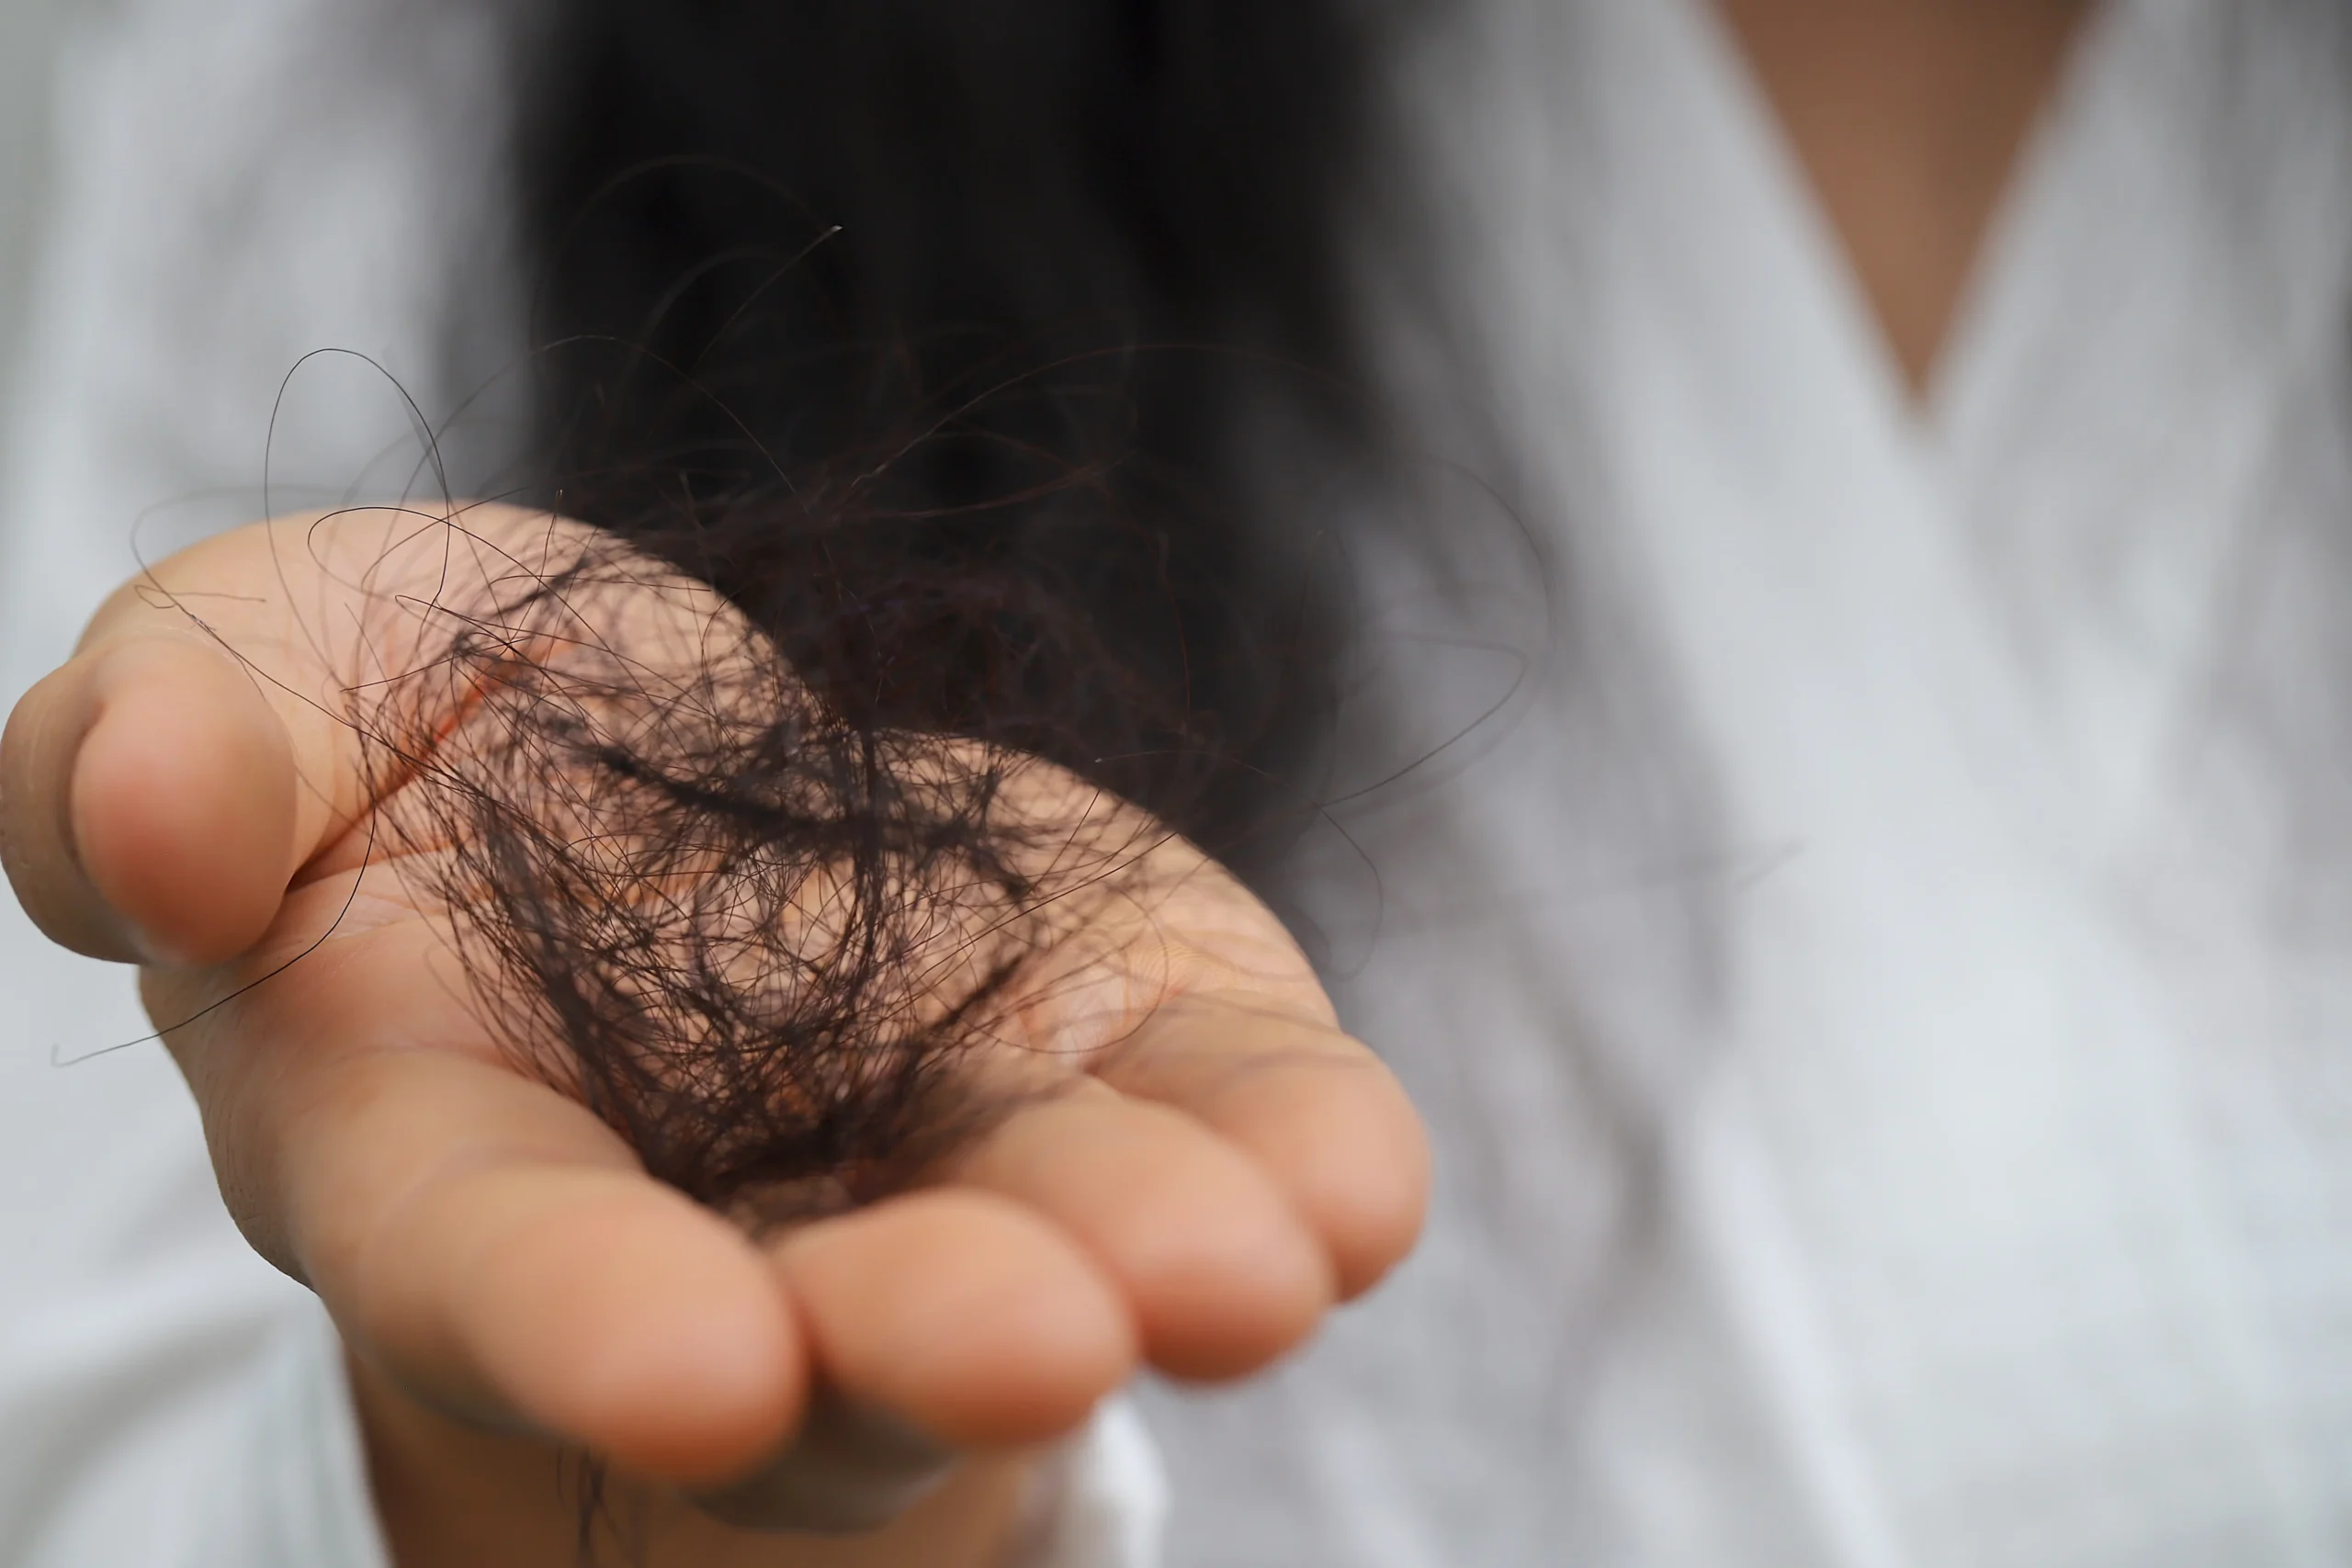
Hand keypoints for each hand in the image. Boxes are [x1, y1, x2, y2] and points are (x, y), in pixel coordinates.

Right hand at [0, 504, 1427, 1564]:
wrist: (647, 753)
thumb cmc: (418, 737)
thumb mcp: (260, 690)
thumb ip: (168, 760)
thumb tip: (158, 822)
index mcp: (458, 1146)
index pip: (506, 1261)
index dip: (588, 1324)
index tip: (699, 1378)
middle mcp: (721, 1211)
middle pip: (828, 1323)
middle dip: (926, 1338)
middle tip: (1038, 1349)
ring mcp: (944, 1144)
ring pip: (1058, 1244)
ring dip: (1156, 1263)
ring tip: (1250, 1274)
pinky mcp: (1121, 1037)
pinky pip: (1223, 1115)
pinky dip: (1297, 1150)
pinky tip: (1352, 1186)